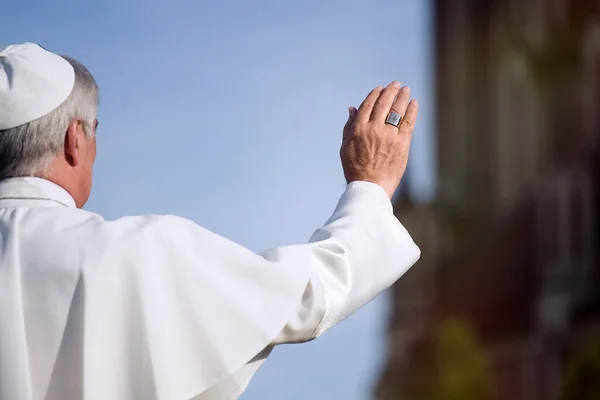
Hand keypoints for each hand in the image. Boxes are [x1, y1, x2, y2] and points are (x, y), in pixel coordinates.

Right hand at [340, 81, 417, 198]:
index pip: (368, 105)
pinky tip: (414, 103)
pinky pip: (408, 122)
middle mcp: (373, 129)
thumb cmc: (355, 169)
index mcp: (358, 129)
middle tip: (396, 84)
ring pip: (397, 110)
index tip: (380, 88)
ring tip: (405, 90)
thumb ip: (349, 126)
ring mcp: (388, 135)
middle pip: (384, 104)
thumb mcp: (345, 146)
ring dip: (402, 97)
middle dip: (390, 91)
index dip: (375, 94)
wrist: (370, 187)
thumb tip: (352, 108)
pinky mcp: (402, 143)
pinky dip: (412, 110)